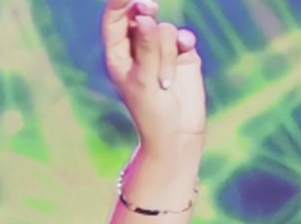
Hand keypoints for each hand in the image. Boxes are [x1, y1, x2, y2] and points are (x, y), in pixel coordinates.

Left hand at [103, 0, 206, 153]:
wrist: (177, 134)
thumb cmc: (152, 112)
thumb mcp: (145, 80)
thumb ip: (147, 47)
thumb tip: (143, 17)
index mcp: (118, 56)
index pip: (113, 22)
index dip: (118, 4)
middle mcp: (137, 50)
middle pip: (138, 16)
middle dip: (144, 9)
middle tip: (149, 5)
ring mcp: (161, 52)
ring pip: (164, 30)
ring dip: (167, 52)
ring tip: (165, 81)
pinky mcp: (183, 56)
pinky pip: (183, 37)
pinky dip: (184, 43)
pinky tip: (187, 52)